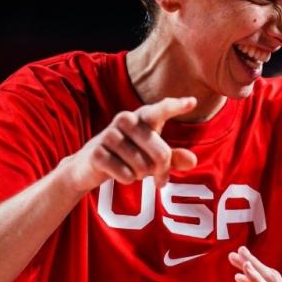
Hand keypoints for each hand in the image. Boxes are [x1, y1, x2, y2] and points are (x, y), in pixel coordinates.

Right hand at [62, 96, 198, 192]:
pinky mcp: (97, 152)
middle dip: (162, 171)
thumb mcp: (152, 156)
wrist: (89, 166)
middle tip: (159, 179)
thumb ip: (173, 158)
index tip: (192, 102)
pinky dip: (126, 179)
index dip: (175, 106)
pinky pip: (126, 175)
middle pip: (161, 153)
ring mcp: (109, 134)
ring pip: (143, 166)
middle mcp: (126, 120)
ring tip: (131, 169)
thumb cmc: (128, 156)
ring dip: (141, 175)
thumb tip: (192, 161)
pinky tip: (117, 172)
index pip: (161, 110)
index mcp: (142, 117)